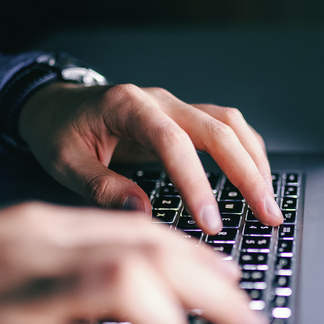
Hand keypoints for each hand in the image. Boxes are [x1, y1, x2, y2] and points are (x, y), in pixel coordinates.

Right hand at [0, 203, 267, 323]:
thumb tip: (132, 289)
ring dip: (167, 323)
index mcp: (44, 229)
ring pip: (121, 282)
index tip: (232, 283)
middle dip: (215, 290)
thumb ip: (64, 265)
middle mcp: (39, 251)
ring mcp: (15, 292)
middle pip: (152, 251)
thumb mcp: (3, 256)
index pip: (145, 231)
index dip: (201, 259)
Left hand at [18, 83, 284, 233]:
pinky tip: (255, 180)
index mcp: (128, 107)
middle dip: (248, 174)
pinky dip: (245, 154)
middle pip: (218, 130)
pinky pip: (225, 129)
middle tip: (266, 214)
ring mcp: (175, 107)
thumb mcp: (64, 163)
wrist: (54, 105)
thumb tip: (143, 214)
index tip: (210, 222)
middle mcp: (160, 101)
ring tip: (269, 202)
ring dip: (254, 163)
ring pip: (230, 125)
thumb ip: (102, 188)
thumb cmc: (57, 131)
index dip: (196, 183)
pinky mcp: (183, 119)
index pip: (174, 143)